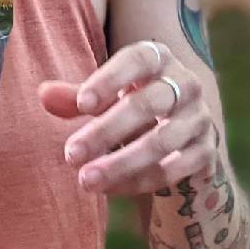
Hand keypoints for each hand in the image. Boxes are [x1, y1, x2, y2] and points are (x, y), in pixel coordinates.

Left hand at [38, 40, 216, 196]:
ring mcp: (200, 118)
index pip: (139, 59)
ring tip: (86, 180)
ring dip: (121, 163)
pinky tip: (111, 190)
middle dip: (107, 130)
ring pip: (162, 140)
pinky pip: (174, 168)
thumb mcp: (107, 98)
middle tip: (70, 155)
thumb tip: (43, 95)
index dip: (110, 79)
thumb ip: (76, 97)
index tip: (81, 105)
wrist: (183, 138)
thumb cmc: (134, 107)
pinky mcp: (206, 152)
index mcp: (159, 59)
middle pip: (148, 103)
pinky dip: (141, 181)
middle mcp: (186, 84)